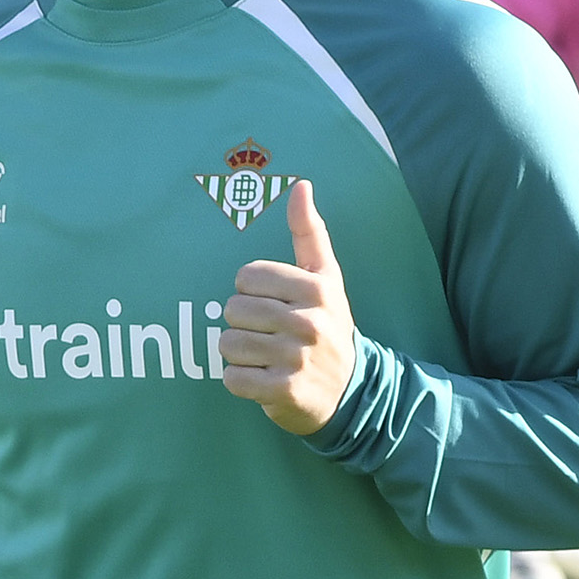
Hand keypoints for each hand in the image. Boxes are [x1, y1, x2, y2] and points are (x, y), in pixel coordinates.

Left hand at [217, 179, 358, 433]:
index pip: (246, 277)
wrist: (351, 390)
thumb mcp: (326, 277)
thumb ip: (309, 232)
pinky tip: (263, 379)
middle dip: (243, 323)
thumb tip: (301, 185)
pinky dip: (240, 381)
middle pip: (234, 310)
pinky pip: (233, 379)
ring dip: (239, 353)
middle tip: (268, 334)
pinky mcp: (284, 392)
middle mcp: (308, 322)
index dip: (250, 291)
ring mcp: (296, 359)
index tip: (271, 303)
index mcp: (315, 288)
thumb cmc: (329, 325)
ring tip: (265, 357)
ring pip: (228, 344)